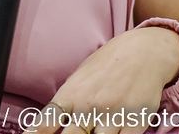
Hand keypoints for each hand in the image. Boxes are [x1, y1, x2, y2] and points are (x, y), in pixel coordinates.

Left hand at [23, 27, 178, 133]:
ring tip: (92, 131)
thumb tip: (44, 126)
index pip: (46, 122)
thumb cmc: (108, 66)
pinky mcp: (135, 123)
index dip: (35, 133)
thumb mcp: (79, 79)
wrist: (144, 52)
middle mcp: (90, 106)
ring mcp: (113, 116)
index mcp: (71, 95)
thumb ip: (66, 103)